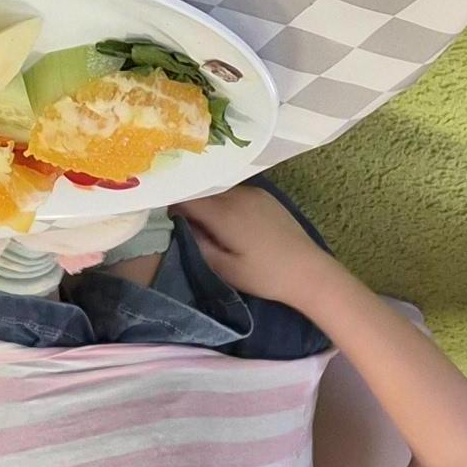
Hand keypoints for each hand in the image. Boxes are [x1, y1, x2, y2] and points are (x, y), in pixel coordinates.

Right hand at [173, 181, 330, 303]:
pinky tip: (224, 221)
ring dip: (205, 202)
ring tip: (200, 223)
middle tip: (174, 221)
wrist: (309, 271)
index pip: (185, 197)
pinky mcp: (265, 196)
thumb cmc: (265, 275)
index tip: (157, 215)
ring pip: (217, 191)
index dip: (168, 204)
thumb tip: (178, 226)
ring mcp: (254, 192)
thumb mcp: (224, 268)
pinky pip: (234, 193)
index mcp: (225, 212)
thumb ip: (197, 244)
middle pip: (201, 190)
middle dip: (186, 203)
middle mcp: (238, 194)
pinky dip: (222, 202)